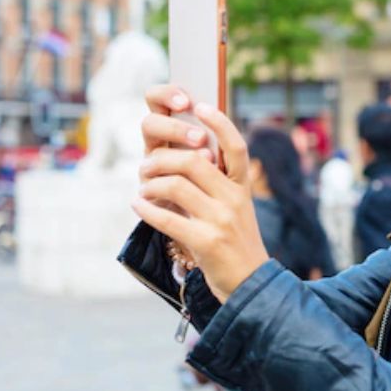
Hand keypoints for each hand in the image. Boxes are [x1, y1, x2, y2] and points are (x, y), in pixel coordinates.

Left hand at [131, 86, 268, 302]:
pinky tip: (138, 205)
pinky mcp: (206, 241)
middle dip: (162, 159)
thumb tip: (193, 155)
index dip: (219, 122)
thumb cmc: (237, 243)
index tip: (198, 105)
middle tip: (146, 166)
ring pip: (176, 185)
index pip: (236, 146)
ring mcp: (221, 220)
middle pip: (194, 160)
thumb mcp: (237, 209)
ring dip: (150, 184)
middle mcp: (235, 199)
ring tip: (143, 189)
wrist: (251, 285)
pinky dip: (146, 208)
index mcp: (242, 188)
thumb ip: (221, 184)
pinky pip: (167, 217)